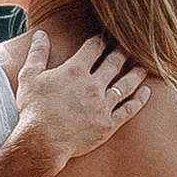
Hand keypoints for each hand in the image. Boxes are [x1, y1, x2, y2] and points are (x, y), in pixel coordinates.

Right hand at [10, 25, 148, 172]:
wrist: (42, 142)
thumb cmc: (33, 110)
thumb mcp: (29, 77)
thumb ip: (37, 54)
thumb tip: (41, 34)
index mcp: (75, 71)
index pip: (94, 48)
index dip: (101, 39)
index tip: (106, 36)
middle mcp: (93, 85)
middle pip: (114, 62)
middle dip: (123, 52)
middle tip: (132, 44)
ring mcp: (102, 105)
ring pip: (126, 84)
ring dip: (137, 73)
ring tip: (144, 65)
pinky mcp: (108, 124)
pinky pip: (128, 109)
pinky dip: (139, 100)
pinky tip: (146, 92)